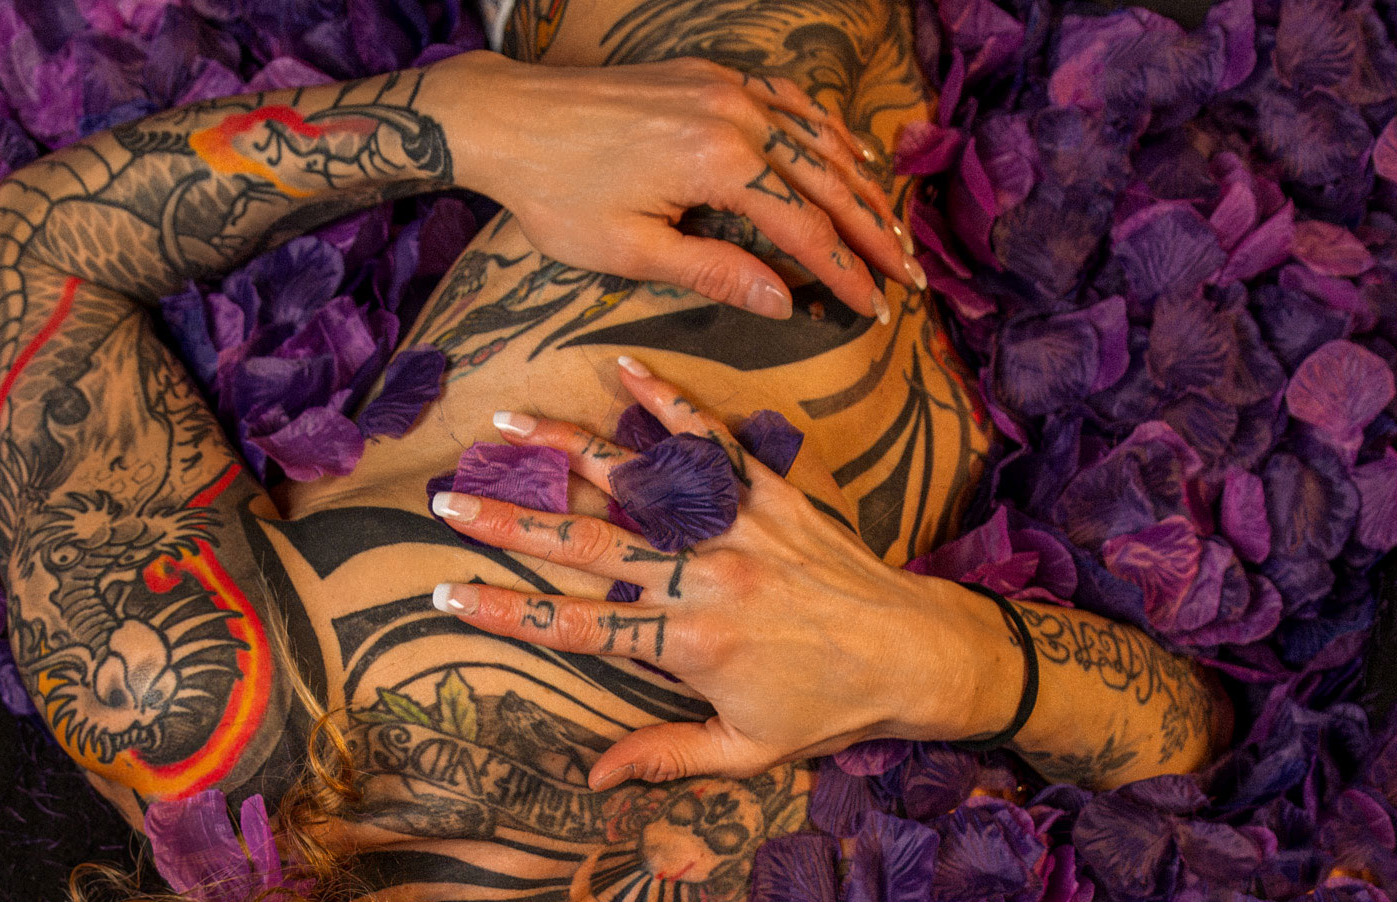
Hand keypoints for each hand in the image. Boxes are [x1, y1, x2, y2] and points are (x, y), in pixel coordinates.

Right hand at [424, 358, 1018, 787]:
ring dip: (566, 450)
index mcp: (689, 645)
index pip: (574, 625)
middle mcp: (704, 578)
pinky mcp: (770, 495)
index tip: (444, 592)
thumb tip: (592, 775)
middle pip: (586, 544)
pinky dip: (670, 402)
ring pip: (638, 481)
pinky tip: (624, 368)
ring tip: (507, 424)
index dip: (502, 610)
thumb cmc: (828, 711)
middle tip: (448, 501)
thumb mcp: (746, 751)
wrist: (918, 654)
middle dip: (509, 522)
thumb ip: (665, 757)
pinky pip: (713, 440)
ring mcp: (736, 528)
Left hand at [425, 53, 921, 323]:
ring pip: (818, 138)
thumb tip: (782, 302)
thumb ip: (715, 273)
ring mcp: (727, 88)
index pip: (805, 227)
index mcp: (720, 163)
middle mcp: (737, 115)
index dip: (844, 273)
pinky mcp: (711, 76)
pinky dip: (825, 134)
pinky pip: (789, 103)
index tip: (874, 308)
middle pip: (828, 180)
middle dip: (872, 233)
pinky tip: (847, 158)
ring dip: (861, 186)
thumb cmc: (559, 195)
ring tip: (892, 230)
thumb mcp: (633, 251)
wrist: (509, 120)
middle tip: (908, 277)